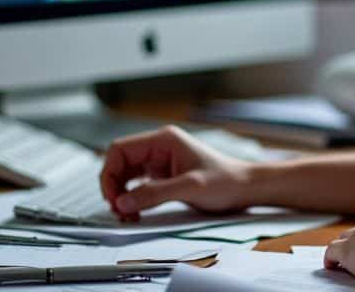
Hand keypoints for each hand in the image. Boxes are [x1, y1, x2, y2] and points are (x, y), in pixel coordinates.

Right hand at [99, 125, 252, 218]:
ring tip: (127, 214)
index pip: (120, 149)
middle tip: (119, 210)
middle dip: (114, 187)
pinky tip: (136, 211)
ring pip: (126, 175)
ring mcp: (160, 162)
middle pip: (119, 163)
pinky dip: (132, 198)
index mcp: (163, 140)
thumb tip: (123, 201)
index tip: (113, 197)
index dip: (109, 173)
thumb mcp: (190, 187)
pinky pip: (138, 185)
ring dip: (121, 194)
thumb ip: (155, 193)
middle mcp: (158, 148)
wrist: (245, 188)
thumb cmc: (226, 180)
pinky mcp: (163, 176)